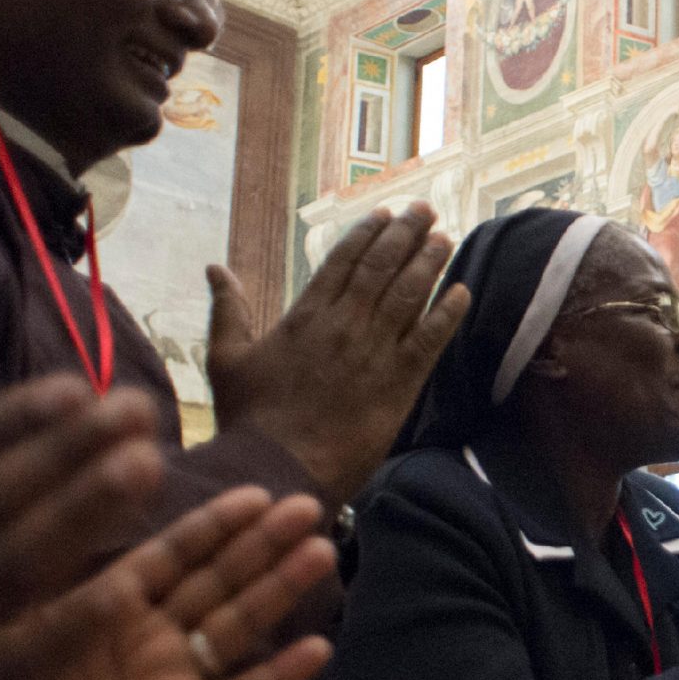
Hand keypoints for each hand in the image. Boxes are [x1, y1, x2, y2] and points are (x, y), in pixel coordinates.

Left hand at [0, 487, 335, 679]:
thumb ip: (38, 563)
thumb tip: (60, 495)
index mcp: (104, 604)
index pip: (172, 553)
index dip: (215, 523)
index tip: (257, 493)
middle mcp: (144, 639)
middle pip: (216, 582)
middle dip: (262, 544)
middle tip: (307, 506)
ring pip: (234, 629)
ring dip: (278, 592)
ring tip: (321, 554)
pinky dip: (275, 677)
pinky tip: (317, 648)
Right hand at [205, 204, 471, 506]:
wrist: (280, 468)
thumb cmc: (249, 419)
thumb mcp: (227, 359)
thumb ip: (227, 309)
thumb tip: (215, 268)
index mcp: (305, 316)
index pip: (343, 261)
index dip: (367, 234)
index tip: (384, 214)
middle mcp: (344, 325)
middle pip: (382, 268)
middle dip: (405, 235)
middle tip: (425, 211)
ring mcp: (374, 352)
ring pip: (409, 295)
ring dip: (430, 263)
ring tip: (445, 238)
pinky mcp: (399, 384)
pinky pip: (430, 340)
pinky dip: (448, 314)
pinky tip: (463, 292)